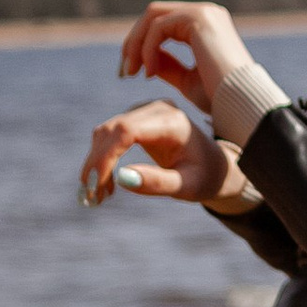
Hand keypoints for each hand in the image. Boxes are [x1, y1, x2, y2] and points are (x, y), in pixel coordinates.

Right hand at [79, 100, 250, 211]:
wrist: (214, 165)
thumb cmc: (204, 177)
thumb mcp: (187, 186)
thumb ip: (158, 183)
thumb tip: (122, 178)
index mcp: (173, 123)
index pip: (127, 131)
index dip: (106, 156)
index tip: (96, 186)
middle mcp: (157, 109)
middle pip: (111, 130)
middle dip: (96, 164)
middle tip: (92, 197)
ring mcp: (145, 110)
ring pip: (105, 132)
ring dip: (96, 163)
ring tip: (100, 195)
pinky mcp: (136, 118)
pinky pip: (109, 135)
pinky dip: (101, 159)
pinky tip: (107, 183)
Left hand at [116, 0, 249, 121]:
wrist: (240, 102)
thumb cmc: (220, 98)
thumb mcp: (186, 79)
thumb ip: (167, 64)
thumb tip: (145, 58)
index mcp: (206, 25)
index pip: (162, 22)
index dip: (140, 44)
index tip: (129, 73)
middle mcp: (206, 12)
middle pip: (154, 14)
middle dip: (133, 41)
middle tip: (124, 71)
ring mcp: (203, 12)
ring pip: (153, 16)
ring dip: (136, 44)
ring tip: (131, 73)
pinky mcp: (198, 17)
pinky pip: (159, 27)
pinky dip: (147, 49)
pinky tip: (149, 73)